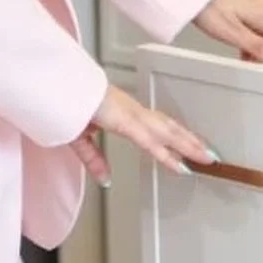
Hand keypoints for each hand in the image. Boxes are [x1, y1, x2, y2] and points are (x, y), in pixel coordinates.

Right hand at [71, 84, 217, 184]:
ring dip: (188, 145)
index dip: (176, 136)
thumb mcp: (80, 140)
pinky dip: (166, 153)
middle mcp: (132, 110)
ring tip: (207, 158)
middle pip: (169, 127)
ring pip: (166, 132)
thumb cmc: (63, 102)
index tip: (191, 147)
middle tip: (210, 154)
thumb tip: (105, 178)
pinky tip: (179, 163)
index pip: (157, 125)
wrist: (52, 84)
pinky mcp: (122, 119)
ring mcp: (129, 113)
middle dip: (191, 141)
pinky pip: (149, 140)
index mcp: (124, 112)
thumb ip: (95, 160)